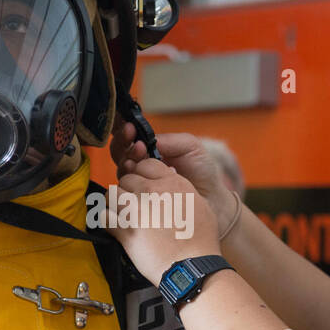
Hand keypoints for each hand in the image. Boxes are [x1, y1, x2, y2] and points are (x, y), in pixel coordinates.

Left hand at [108, 158, 220, 284]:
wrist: (192, 267)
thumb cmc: (200, 240)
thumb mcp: (200, 205)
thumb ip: (182, 188)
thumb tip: (171, 178)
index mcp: (172, 183)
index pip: (145, 164)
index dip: (141, 174)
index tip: (143, 186)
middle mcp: (153, 193)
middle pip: (126, 179)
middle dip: (127, 190)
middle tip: (133, 204)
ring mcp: (137, 211)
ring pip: (111, 195)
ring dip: (114, 203)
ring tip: (121, 213)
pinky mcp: (126, 231)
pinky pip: (104, 217)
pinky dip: (107, 222)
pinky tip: (115, 226)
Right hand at [110, 124, 238, 236]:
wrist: (211, 199)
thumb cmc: (202, 172)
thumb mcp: (190, 147)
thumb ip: (170, 140)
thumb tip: (147, 140)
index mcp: (151, 150)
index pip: (130, 138)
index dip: (125, 131)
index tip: (131, 128)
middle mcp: (141, 166)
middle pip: (118, 152)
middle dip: (124, 144)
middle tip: (138, 145)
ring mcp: (138, 184)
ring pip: (121, 169)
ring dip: (128, 160)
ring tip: (142, 157)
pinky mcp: (139, 201)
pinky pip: (126, 189)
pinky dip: (132, 180)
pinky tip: (144, 176)